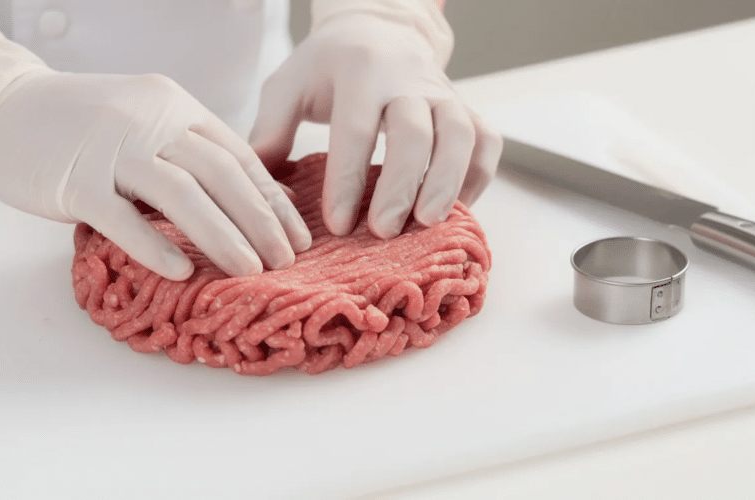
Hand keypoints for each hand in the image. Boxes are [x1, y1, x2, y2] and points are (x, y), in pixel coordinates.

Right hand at [0, 20, 310, 280]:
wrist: (0, 106)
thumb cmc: (81, 125)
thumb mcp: (145, 121)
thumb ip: (187, 152)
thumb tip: (240, 199)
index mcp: (175, 108)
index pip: (239, 156)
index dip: (272, 200)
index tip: (297, 237)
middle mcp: (151, 122)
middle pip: (221, 175)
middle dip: (260, 222)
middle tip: (284, 262)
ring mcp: (112, 150)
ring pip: (181, 194)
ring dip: (222, 236)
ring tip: (250, 271)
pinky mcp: (74, 181)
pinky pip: (122, 217)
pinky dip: (154, 245)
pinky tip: (181, 271)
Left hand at [250, 9, 501, 238]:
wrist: (377, 30)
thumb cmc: (327, 68)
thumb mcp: (288, 86)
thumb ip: (270, 134)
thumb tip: (267, 195)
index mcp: (359, 72)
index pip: (355, 129)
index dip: (347, 179)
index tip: (337, 224)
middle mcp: (407, 80)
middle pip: (414, 132)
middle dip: (400, 184)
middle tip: (382, 230)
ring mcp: (443, 93)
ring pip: (460, 134)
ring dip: (447, 181)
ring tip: (428, 223)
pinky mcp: (466, 108)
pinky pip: (487, 141)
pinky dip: (479, 176)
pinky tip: (457, 209)